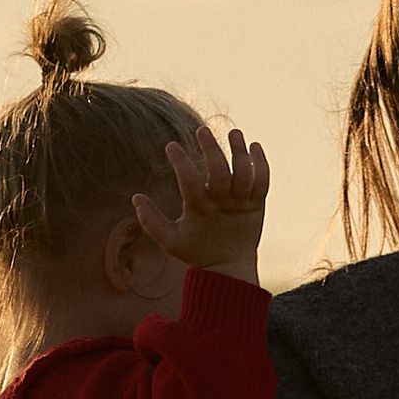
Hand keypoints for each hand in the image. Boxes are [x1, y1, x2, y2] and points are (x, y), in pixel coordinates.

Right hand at [133, 123, 269, 278]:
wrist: (229, 269)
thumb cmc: (196, 251)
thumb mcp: (168, 240)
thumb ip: (150, 219)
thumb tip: (136, 197)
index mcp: (199, 211)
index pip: (189, 181)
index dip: (180, 161)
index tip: (171, 145)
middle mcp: (222, 205)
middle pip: (220, 172)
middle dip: (211, 148)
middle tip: (202, 130)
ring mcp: (242, 205)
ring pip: (245, 173)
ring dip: (240, 150)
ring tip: (234, 132)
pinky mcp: (258, 205)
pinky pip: (263, 181)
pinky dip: (261, 163)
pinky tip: (254, 146)